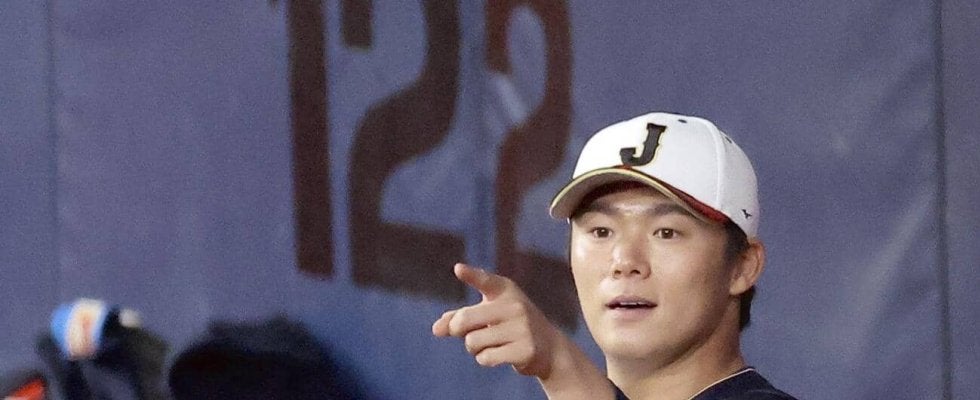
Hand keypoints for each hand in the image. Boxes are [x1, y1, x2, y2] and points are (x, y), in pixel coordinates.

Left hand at [432, 263, 558, 376]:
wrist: (549, 348)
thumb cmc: (510, 326)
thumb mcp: (488, 315)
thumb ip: (459, 318)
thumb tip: (435, 329)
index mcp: (505, 290)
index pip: (486, 281)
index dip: (471, 275)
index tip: (458, 269)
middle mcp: (515, 306)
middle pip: (465, 320)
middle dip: (456, 330)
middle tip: (462, 333)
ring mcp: (522, 328)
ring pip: (473, 341)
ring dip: (474, 348)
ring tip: (490, 344)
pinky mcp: (525, 350)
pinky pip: (486, 357)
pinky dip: (485, 359)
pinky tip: (500, 355)